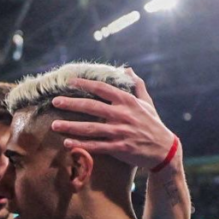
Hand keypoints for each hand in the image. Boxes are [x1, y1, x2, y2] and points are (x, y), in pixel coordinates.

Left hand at [50, 67, 178, 170]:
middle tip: (54, 102)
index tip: (69, 82)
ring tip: (54, 125)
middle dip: (71, 104)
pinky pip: (96, 146)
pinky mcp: (119, 148)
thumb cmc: (153, 124)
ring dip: (71, 126)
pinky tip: (67, 143)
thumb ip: (136, 85)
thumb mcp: (147, 102)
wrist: (164, 150)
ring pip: (90, 128)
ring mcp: (120, 132)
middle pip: (92, 107)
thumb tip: (127, 69)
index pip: (103, 89)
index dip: (85, 84)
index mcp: (128, 102)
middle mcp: (123, 115)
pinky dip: (81, 145)